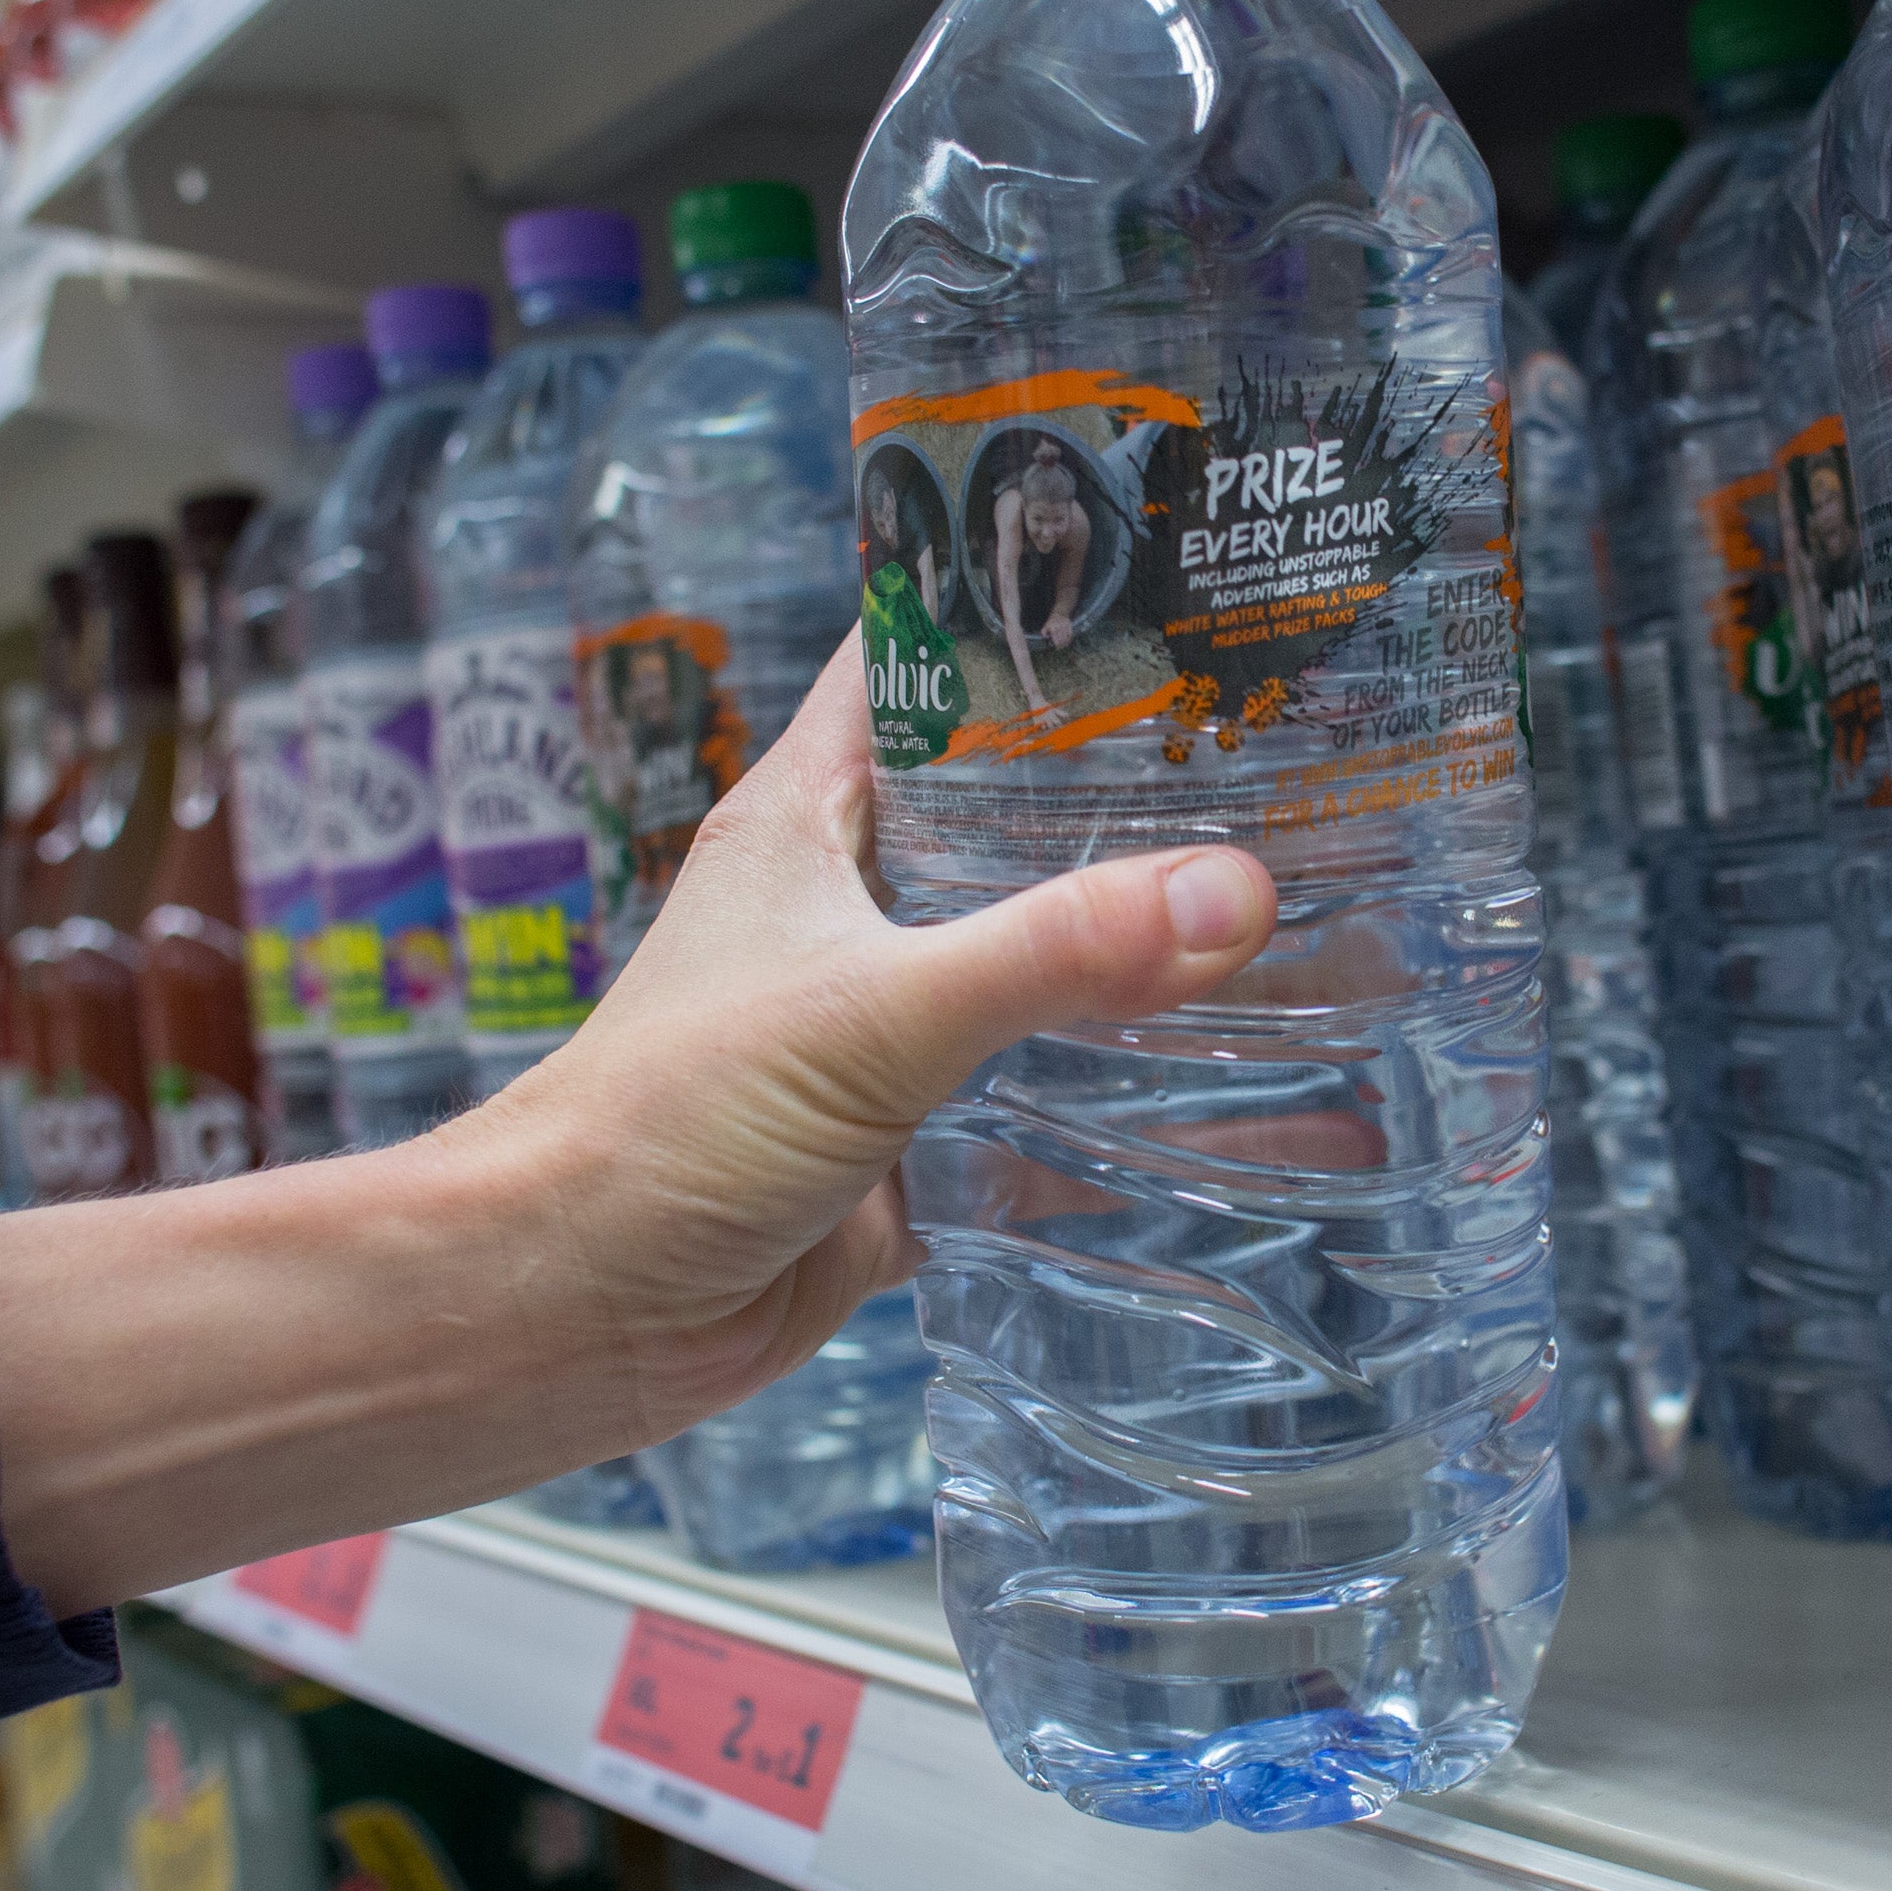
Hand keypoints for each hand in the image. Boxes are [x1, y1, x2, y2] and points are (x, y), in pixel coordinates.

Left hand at [0, 642, 1275, 1613]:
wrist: (580, 1313)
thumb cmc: (666, 1127)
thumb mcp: (872, 1015)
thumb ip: (1054, 952)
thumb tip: (1231, 892)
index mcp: (813, 819)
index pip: (921, 662)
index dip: (1025, 610)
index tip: (1169, 577)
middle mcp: (856, 906)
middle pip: (1012, 811)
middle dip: (1136, 788)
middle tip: (1296, 747)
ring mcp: (892, 1022)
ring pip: (1043, 954)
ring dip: (1145, 942)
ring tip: (1311, 893)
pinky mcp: (923, 1136)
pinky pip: (1051, 1095)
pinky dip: (1134, 1088)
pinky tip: (1254, 1073)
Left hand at [1043, 612, 1074, 648]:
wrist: (1059, 613)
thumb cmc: (1052, 621)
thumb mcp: (1046, 625)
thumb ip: (1043, 632)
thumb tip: (1045, 637)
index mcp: (1053, 628)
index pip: (1056, 639)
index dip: (1057, 644)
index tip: (1057, 647)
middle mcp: (1060, 628)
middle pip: (1062, 639)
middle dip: (1061, 644)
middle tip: (1060, 647)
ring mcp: (1065, 627)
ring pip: (1066, 637)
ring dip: (1066, 642)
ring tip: (1064, 645)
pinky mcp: (1069, 626)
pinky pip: (1070, 634)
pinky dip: (1070, 638)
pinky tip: (1068, 641)